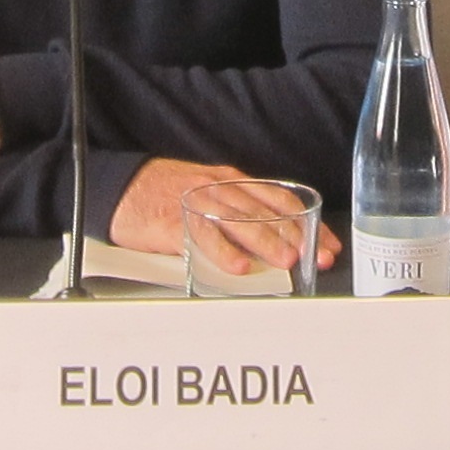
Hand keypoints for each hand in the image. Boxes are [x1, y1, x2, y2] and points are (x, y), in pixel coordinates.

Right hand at [110, 154, 345, 271]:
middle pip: (267, 212)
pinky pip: (202, 237)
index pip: (282, 200)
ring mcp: (198, 204)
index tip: (328, 244)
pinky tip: (238, 267)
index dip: (309, 223)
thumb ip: (240, 213)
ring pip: (239, 222)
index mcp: (232, 183)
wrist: (121, 188)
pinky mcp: (174, 222)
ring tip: (286, 261)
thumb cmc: (165, 194)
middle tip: (317, 257)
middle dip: (297, 236)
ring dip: (266, 242)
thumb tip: (275, 244)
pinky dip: (222, 252)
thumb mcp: (211, 195)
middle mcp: (221, 189)